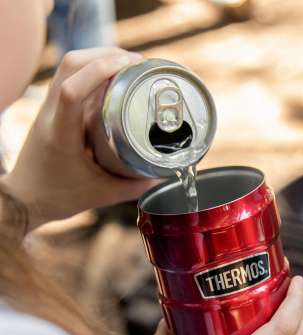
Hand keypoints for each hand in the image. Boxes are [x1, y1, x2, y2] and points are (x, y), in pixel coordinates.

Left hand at [3, 48, 158, 230]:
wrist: (25, 199)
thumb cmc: (58, 197)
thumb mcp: (101, 195)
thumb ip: (135, 186)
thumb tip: (164, 175)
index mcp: (60, 133)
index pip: (73, 90)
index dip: (101, 70)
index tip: (132, 67)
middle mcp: (50, 114)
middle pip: (71, 64)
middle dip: (106, 55)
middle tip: (139, 63)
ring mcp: (48, 108)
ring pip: (68, 65)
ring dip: (98, 57)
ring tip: (129, 65)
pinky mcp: (52, 109)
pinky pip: (70, 77)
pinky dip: (92, 69)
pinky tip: (113, 78)